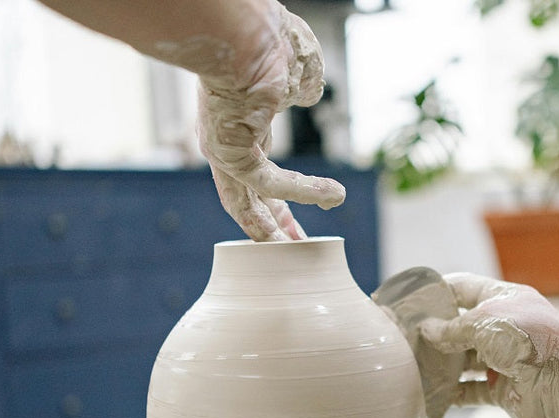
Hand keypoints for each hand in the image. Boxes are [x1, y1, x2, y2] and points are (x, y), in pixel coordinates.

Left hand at [190, 1, 345, 239]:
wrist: (244, 27)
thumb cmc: (265, 33)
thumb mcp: (296, 63)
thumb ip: (305, 83)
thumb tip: (309, 96)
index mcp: (237, 121)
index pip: (257, 168)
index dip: (278, 197)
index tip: (295, 220)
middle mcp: (225, 141)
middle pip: (246, 197)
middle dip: (271, 225)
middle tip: (291, 249)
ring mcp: (225, 150)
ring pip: (249, 202)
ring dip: (276, 228)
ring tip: (302, 246)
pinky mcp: (233, 155)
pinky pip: (271, 183)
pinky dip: (303, 191)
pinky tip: (333, 194)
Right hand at [419, 273, 558, 417]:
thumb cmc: (529, 339)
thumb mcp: (484, 323)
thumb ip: (451, 329)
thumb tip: (426, 331)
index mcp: (503, 299)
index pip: (464, 288)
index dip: (438, 291)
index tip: (411, 299)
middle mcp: (503, 327)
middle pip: (461, 327)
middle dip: (435, 333)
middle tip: (404, 338)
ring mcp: (503, 359)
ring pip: (464, 361)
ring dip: (441, 365)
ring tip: (413, 366)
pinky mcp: (502, 388)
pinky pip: (471, 390)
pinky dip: (453, 393)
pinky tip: (431, 394)